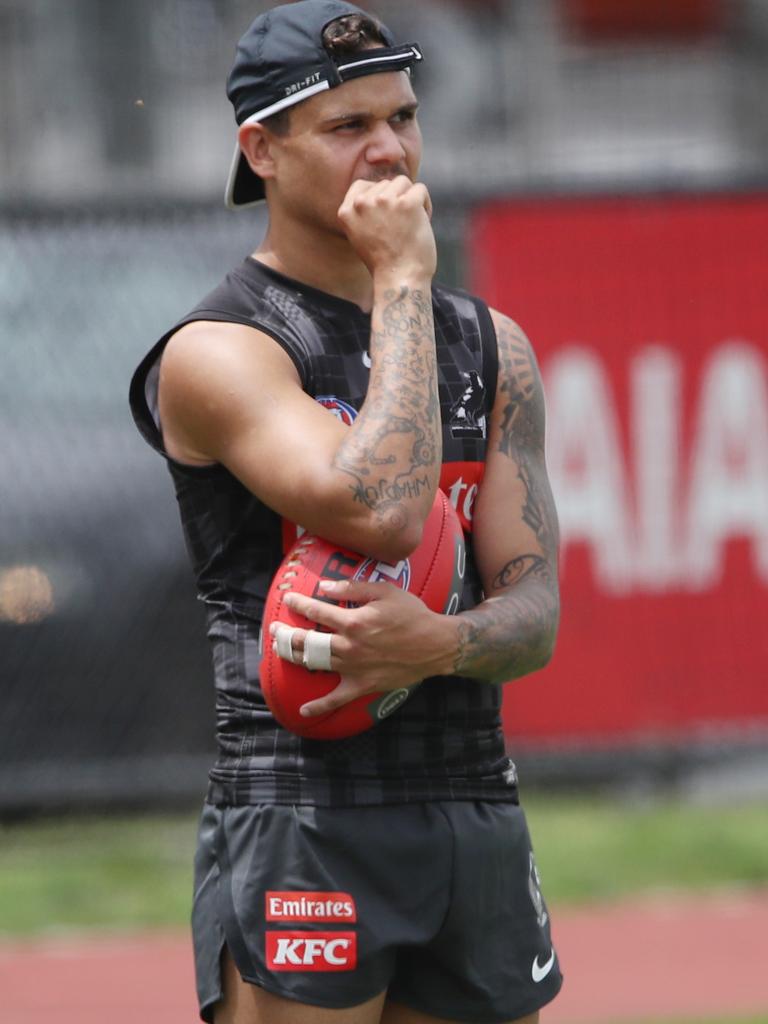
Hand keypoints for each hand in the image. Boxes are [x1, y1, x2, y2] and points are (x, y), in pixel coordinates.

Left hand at [269, 579, 453, 717]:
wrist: (436, 645)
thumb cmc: (412, 614)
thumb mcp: (385, 592)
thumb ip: (352, 589)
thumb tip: (325, 587)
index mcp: (353, 622)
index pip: (316, 611)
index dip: (298, 604)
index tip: (287, 599)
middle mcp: (349, 646)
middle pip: (307, 641)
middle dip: (286, 634)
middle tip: (274, 629)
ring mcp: (353, 668)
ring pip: (315, 664)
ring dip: (293, 657)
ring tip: (280, 650)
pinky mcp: (362, 685)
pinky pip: (337, 698)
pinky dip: (319, 706)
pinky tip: (304, 710)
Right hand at [338, 176, 435, 280]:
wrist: (399, 278)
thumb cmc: (384, 262)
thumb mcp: (361, 235)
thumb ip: (364, 212)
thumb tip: (381, 190)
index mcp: (347, 211)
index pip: (362, 186)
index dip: (378, 197)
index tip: (386, 217)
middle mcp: (363, 203)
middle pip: (385, 183)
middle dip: (396, 200)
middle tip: (400, 226)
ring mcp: (385, 201)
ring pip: (404, 183)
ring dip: (411, 199)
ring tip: (411, 223)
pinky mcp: (407, 203)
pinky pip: (420, 189)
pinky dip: (425, 205)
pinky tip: (422, 222)